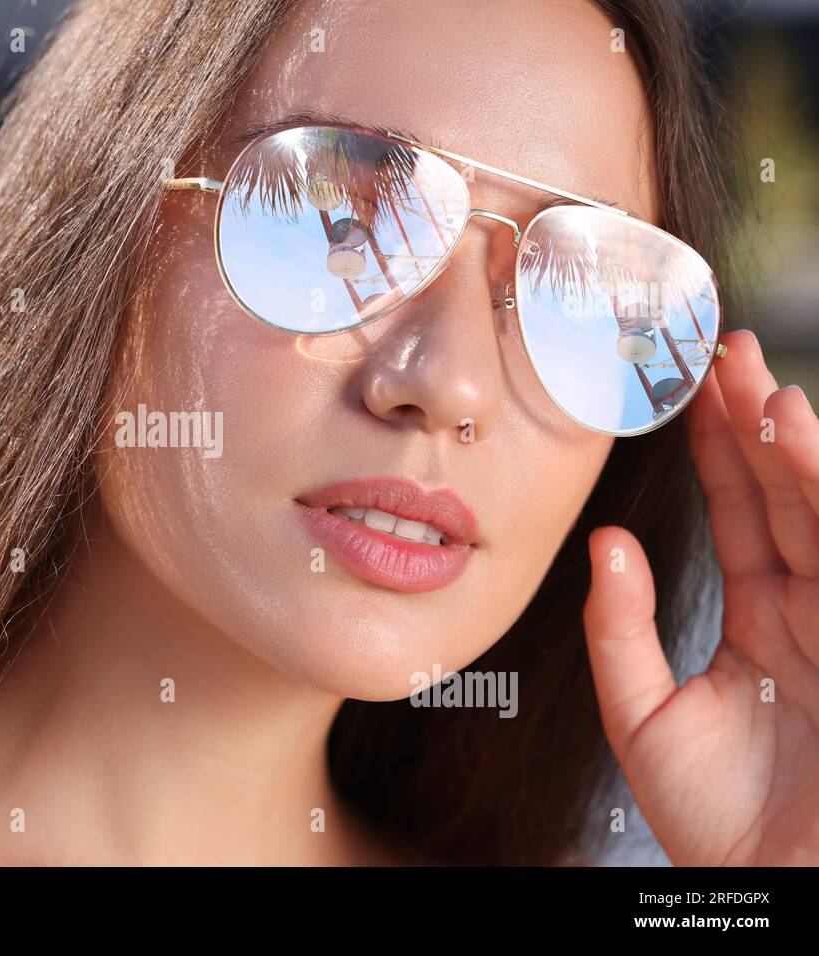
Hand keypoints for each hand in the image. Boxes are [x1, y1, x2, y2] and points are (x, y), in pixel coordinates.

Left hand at [583, 329, 818, 865]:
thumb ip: (622, 629)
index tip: (689, 387)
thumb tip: (607, 544)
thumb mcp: (644, 715)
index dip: (715, 451)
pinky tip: (797, 441)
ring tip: (758, 386)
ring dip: (794, 447)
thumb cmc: (717, 819)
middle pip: (783, 496)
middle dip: (755, 423)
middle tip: (724, 349)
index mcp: (761, 619)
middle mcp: (810, 608)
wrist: (772, 888)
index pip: (738, 513)